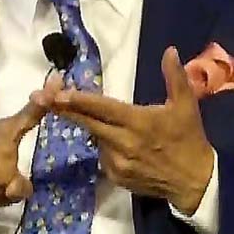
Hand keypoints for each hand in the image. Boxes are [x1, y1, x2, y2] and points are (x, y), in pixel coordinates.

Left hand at [43, 46, 214, 214]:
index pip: (103, 108)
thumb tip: (169, 50)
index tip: (57, 94)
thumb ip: (175, 77)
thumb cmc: (189, 139)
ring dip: (90, 126)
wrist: (194, 182)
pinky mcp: (117, 178)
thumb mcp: (186, 105)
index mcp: (139, 123)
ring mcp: (118, 163)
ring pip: (95, 139)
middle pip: (88, 123)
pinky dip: (103, 145)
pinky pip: (102, 156)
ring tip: (90, 116)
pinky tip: (114, 140)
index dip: (79, 101)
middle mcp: (124, 143)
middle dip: (63, 109)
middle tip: (39, 97)